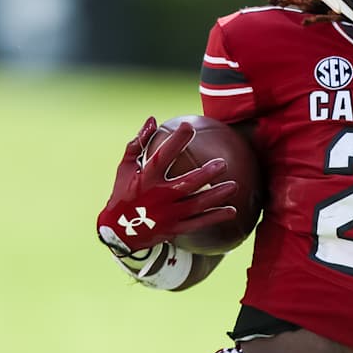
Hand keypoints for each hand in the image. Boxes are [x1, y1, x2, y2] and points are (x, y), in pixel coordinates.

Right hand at [96, 117, 237, 255]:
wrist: (119, 232)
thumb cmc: (124, 193)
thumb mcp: (126, 168)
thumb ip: (138, 143)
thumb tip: (152, 119)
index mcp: (146, 179)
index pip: (162, 157)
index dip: (175, 141)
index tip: (189, 126)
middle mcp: (159, 197)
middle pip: (186, 184)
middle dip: (205, 174)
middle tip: (223, 164)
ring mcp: (168, 214)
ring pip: (197, 205)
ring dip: (216, 196)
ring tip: (234, 185)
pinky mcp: (175, 228)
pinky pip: (198, 223)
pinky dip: (215, 217)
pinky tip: (232, 210)